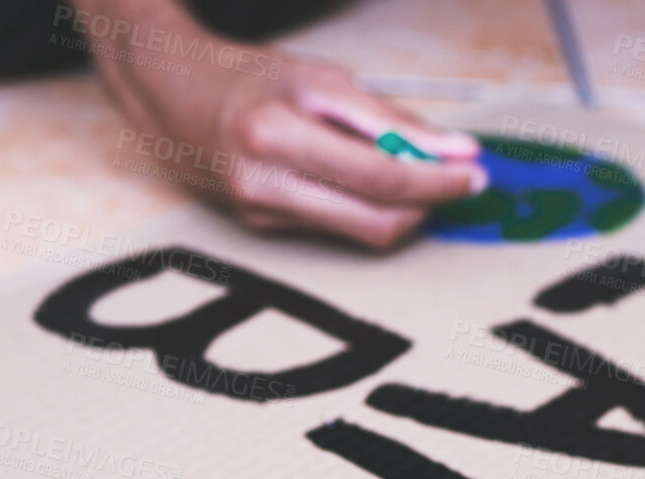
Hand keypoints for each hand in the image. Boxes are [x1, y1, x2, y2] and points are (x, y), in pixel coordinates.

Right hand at [87, 0, 485, 248]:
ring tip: (419, 179)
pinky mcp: (260, 228)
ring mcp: (260, 212)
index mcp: (277, 131)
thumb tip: (453, 151)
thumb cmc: (251, 78)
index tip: (474, 173)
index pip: (380, 175)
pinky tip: (371, 185)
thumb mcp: (322, 78)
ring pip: (360, 234)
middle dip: (429, 206)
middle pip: (376, 221)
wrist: (171, 94)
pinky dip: (366, 209)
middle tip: (460, 183)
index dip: (437, 181)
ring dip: (403, 212)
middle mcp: (263, 181)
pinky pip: (334, 228)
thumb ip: (389, 120)